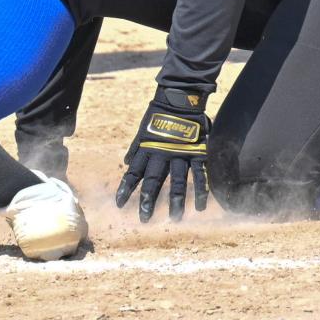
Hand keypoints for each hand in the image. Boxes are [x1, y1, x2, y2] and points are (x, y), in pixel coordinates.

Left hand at [115, 89, 210, 221]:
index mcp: (146, 150)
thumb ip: (135, 149)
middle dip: (148, 201)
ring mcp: (180, 155)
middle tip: (145, 219)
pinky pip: (199, 175)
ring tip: (174, 219)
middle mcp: (161, 155)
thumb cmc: (156, 116)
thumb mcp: (141, 132)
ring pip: (177, 182)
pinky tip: (200, 207)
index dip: (126, 189)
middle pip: (154, 182)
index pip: (133, 173)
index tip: (119, 204)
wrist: (178, 100)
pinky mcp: (197, 153)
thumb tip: (126, 162)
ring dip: (176, 202)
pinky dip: (200, 191)